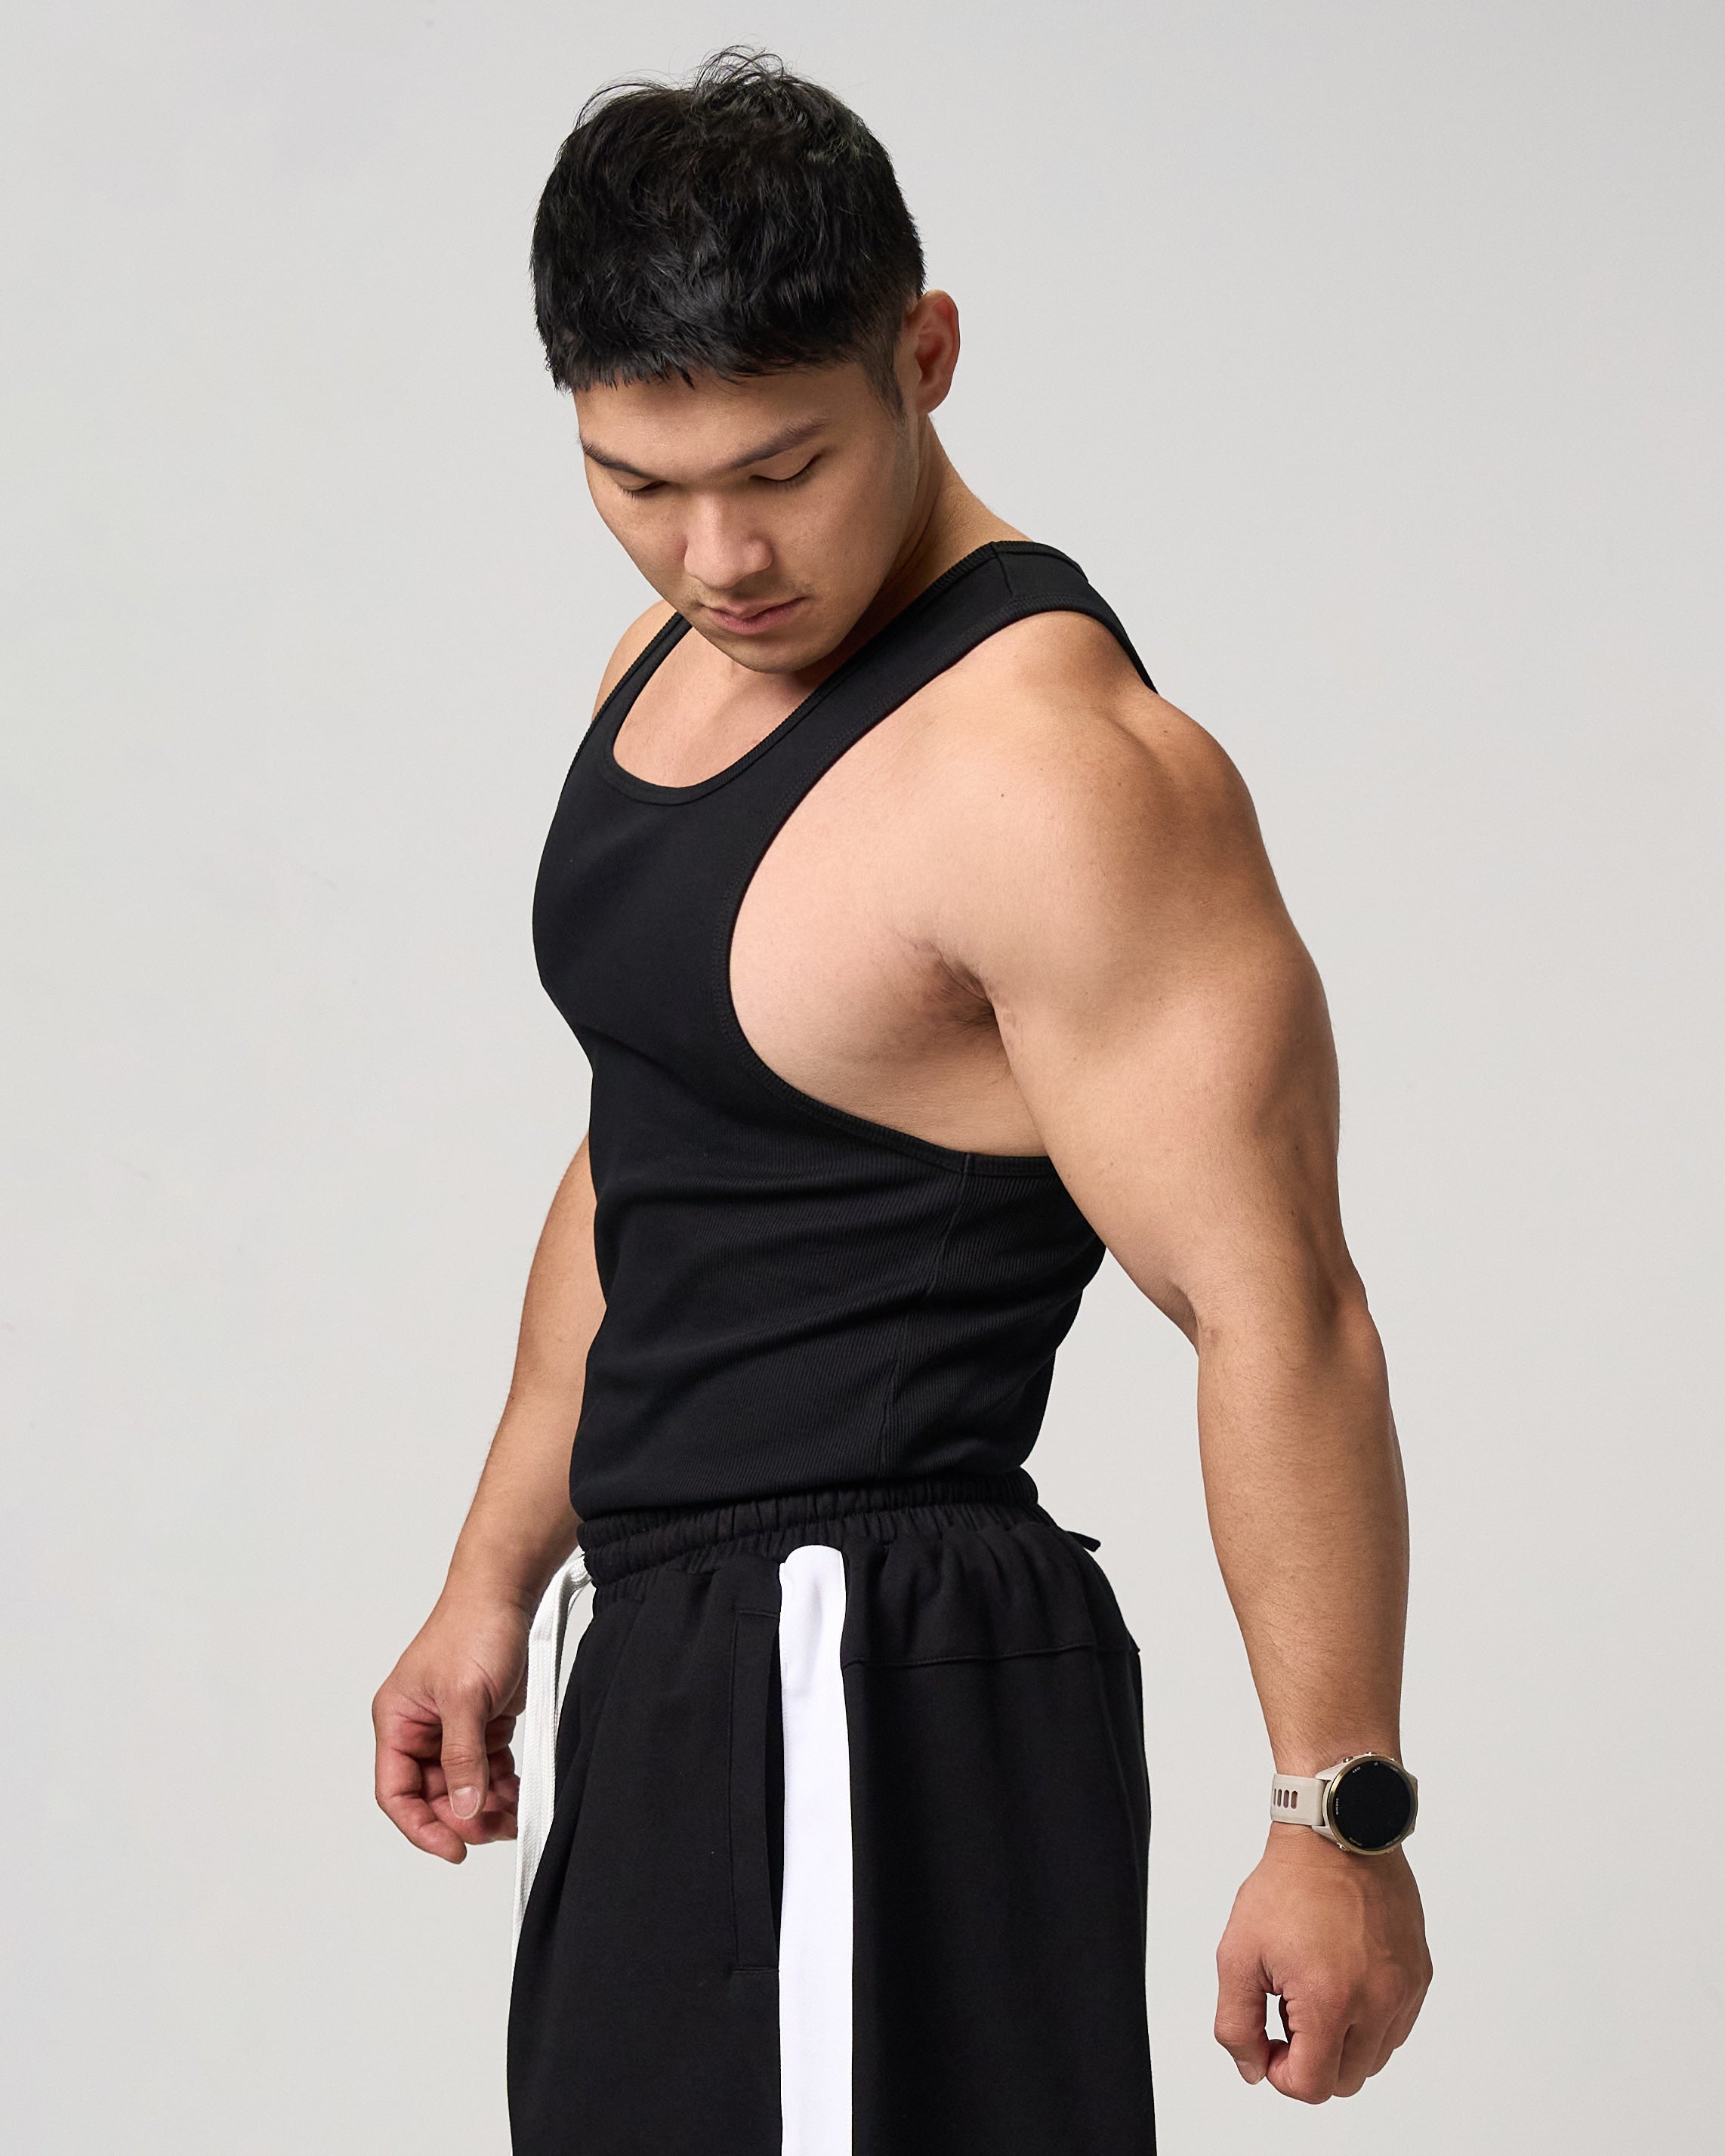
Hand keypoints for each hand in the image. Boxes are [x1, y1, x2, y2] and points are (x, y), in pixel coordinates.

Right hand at [372, 1593, 530, 1862]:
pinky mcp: (483, 1722)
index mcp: (398, 1721)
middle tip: (494, 1830)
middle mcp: (420, 1729)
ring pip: (464, 1786)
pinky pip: (488, 1768)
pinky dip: (503, 1786)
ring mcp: (452, 1727)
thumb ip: (463, 1756)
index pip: (397, 1792)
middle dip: (464, 1817)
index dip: (421, 1826)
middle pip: (434, 1795)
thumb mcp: (465, 1697)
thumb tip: (463, 1807)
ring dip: (487, 1806)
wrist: (507, 1591)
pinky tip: (520, 1796)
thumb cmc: (473, 1626)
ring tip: (514, 1817)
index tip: (453, 1847)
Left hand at [1214, 1827, 1430, 2100]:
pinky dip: (1369, 2020)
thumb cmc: (1288, 1887)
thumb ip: (1236, 2023)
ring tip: (1316, 1988)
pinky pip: (1396, 2026)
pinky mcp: (1419, 1974)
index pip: (1313, 2086)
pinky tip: (1343, 1978)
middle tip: (1288, 2007)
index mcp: (1330, 2001)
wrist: (1335, 1835)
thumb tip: (1253, 2068)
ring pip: (1374, 2058)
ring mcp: (1404, 1990)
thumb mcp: (1237, 1953)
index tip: (1268, 2038)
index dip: (1280, 2073)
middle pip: (1346, 2080)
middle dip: (1311, 2058)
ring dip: (1342, 2042)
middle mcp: (1377, 2002)